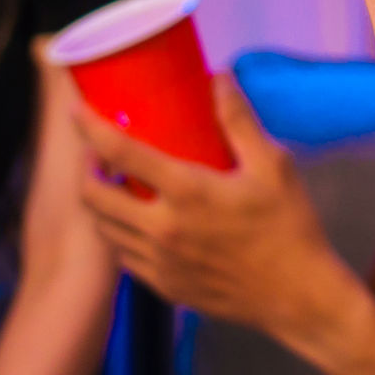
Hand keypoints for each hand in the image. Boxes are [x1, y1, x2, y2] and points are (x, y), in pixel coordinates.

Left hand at [61, 67, 354, 336]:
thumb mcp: (272, 165)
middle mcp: (162, 229)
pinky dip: (120, 234)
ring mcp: (160, 262)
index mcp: (186, 192)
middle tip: (96, 154)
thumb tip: (218, 79)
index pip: (121, 152)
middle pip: (94, 197)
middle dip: (86, 170)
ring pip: (104, 230)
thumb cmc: (288, 226)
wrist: (297, 295)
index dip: (91, 127)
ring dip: (100, 204)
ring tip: (114, 186)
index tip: (78, 110)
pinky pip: (125, 257)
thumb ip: (238, 120)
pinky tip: (138, 223)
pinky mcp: (165, 286)